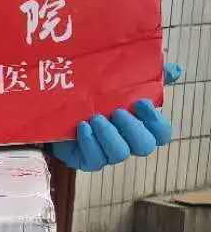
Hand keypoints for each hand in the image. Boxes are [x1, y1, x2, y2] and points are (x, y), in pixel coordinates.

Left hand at [49, 64, 180, 171]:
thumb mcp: (120, 82)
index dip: (156, 122)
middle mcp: (127, 143)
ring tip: (96, 118)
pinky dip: (90, 141)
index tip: (141, 102)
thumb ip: (148, 76)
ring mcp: (108, 154)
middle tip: (118, 112)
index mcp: (140, 127)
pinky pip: (94, 159)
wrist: (58, 107)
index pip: (162, 134)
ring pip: (120, 154)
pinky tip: (83, 126)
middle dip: (133, 128)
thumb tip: (173, 71)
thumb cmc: (94, 97)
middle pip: (145, 147)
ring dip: (109, 134)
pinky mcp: (87, 160)